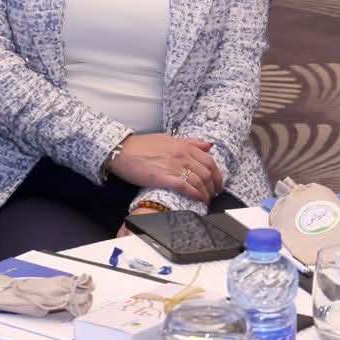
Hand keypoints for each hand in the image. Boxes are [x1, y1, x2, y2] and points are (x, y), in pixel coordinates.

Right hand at [108, 133, 222, 201]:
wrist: (122, 151)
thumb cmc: (141, 146)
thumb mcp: (168, 138)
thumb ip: (189, 142)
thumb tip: (207, 146)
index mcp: (184, 146)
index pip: (209, 161)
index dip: (217, 175)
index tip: (217, 183)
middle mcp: (182, 155)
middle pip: (207, 173)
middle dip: (213, 187)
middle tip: (213, 195)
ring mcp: (174, 166)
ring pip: (199, 181)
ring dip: (205, 193)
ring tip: (205, 200)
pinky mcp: (164, 177)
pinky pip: (186, 187)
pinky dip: (195, 195)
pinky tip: (196, 200)